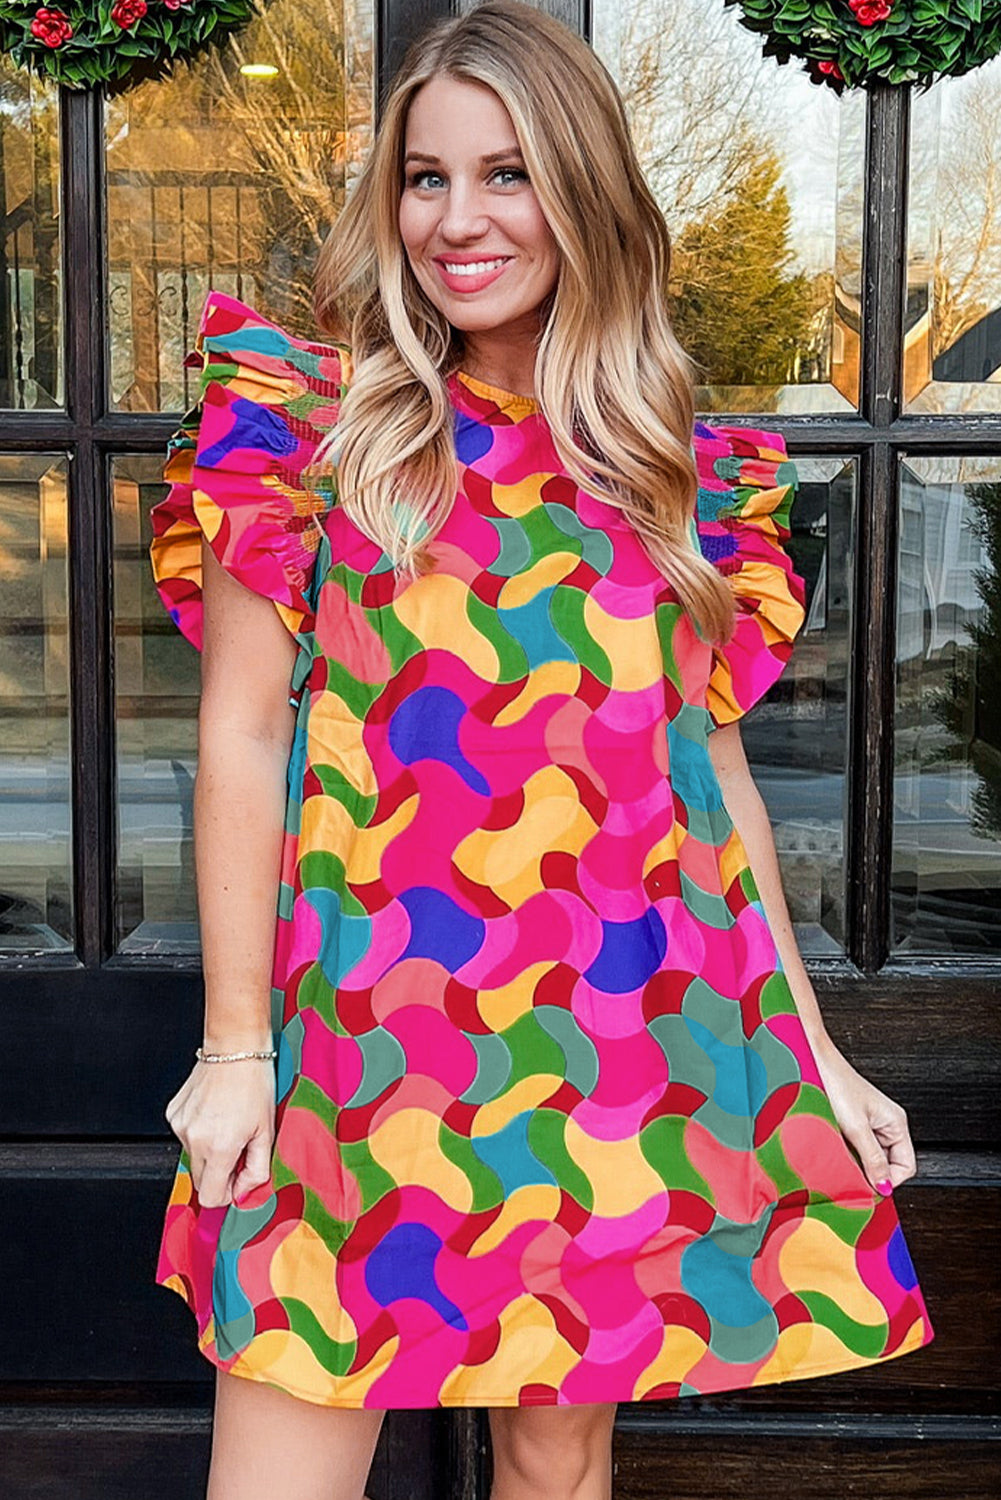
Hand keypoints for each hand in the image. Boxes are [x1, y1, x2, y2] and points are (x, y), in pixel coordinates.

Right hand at [165, 1057, 275, 1207]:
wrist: (234, 1047)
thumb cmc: (255, 1082)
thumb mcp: (267, 1131)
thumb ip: (257, 1170)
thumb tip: (243, 1193)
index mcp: (219, 1147)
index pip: (211, 1197)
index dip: (227, 1193)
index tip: (239, 1178)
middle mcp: (194, 1139)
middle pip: (200, 1180)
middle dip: (220, 1171)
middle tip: (238, 1146)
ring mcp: (180, 1125)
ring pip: (193, 1156)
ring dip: (210, 1149)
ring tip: (228, 1122)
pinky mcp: (173, 1113)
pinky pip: (186, 1136)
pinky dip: (200, 1131)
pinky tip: (215, 1111)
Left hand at [810, 1034, 916, 1194]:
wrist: (813, 1061)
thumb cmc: (835, 1084)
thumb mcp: (855, 1128)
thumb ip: (872, 1159)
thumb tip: (885, 1187)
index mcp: (896, 1122)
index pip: (906, 1166)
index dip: (888, 1180)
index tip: (868, 1187)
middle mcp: (887, 1123)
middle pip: (889, 1163)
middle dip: (871, 1172)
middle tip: (851, 1174)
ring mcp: (871, 1123)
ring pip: (871, 1156)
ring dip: (857, 1161)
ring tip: (840, 1155)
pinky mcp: (855, 1121)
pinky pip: (858, 1146)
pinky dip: (848, 1151)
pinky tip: (835, 1147)